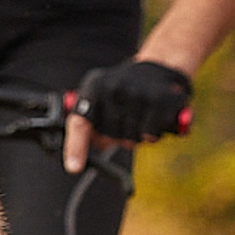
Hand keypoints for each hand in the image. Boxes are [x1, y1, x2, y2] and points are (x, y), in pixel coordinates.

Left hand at [61, 59, 192, 173]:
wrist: (160, 66)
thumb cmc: (124, 89)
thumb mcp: (100, 98)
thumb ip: (89, 126)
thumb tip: (84, 153)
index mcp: (93, 88)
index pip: (79, 123)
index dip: (75, 147)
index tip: (74, 168)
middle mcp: (112, 89)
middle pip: (109, 137)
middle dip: (118, 136)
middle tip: (127, 117)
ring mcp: (136, 93)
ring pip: (130, 139)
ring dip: (136, 135)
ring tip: (141, 115)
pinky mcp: (158, 101)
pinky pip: (150, 136)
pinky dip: (153, 134)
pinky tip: (155, 117)